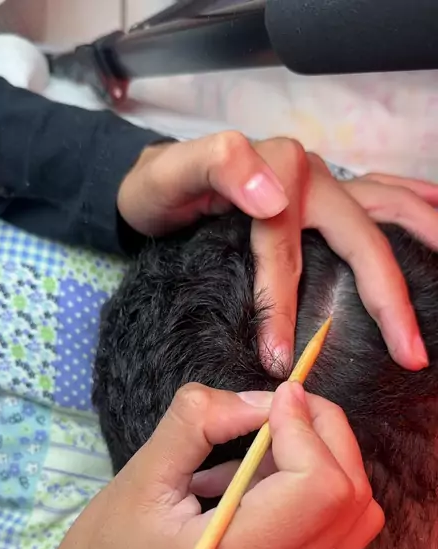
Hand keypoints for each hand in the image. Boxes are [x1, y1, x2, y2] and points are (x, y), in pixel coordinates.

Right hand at [30, 382, 382, 548]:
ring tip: (269, 447)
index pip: (317, 488)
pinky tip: (263, 484)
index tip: (276, 397)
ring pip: (354, 523)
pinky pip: (332, 542)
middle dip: (328, 437)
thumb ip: (200, 422)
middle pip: (350, 502)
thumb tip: (264, 399)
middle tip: (284, 406)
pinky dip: (314, 497)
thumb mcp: (138, 476)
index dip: (307, 429)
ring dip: (326, 465)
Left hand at [118, 133, 437, 371]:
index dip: (283, 308)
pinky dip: (413, 210)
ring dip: (426, 242)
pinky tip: (436, 217)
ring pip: (388, 211)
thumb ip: (215, 171)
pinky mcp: (325, 195)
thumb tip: (274, 199)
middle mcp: (311, 176)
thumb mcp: (167, 178)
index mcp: (277, 173)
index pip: (287, 251)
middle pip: (363, 237)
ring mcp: (324, 184)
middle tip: (412, 352)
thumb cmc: (158, 189)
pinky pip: (380, 200)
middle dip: (390, 297)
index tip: (279, 361)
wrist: (155, 182)